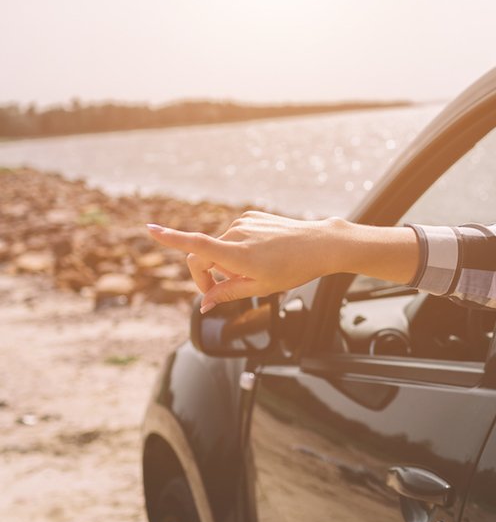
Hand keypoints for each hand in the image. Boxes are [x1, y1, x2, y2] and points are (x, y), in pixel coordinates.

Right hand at [146, 212, 354, 311]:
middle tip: (223, 291)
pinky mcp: (250, 216)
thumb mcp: (260, 289)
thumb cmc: (293, 269)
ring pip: (220, 246)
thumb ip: (227, 294)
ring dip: (226, 261)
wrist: (320, 245)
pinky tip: (261, 254)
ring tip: (255, 270)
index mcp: (238, 254)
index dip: (171, 239)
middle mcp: (237, 234)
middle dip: (208, 274)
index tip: (149, 229)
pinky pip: (234, 235)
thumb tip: (204, 305)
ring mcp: (243, 222)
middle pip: (204, 256)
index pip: (197, 246)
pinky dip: (237, 248)